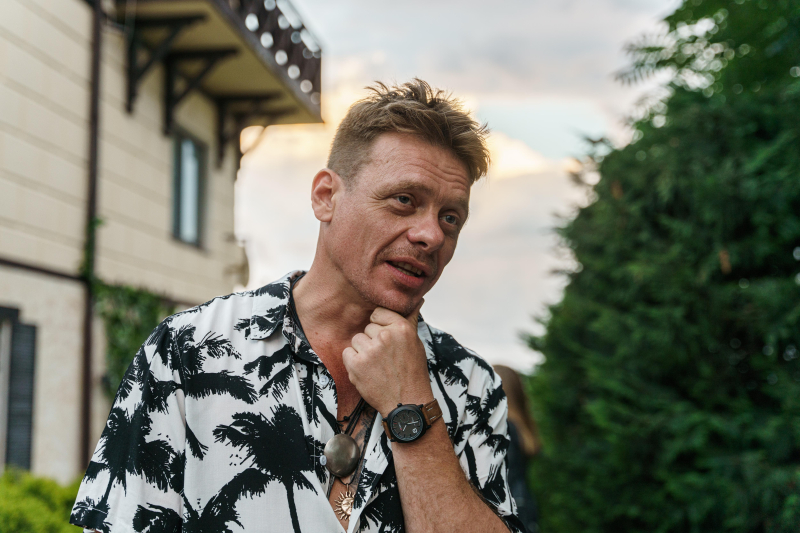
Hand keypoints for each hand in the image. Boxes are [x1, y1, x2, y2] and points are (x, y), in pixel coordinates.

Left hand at [342, 300, 432, 416]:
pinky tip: (367, 371)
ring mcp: (370, 351)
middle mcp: (385, 336)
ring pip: (356, 340)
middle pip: (367, 328)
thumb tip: (417, 300)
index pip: (378, 313)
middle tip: (384, 358)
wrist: (407, 402)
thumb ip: (409, 320)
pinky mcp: (356, 364)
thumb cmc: (412, 373)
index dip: (380, 327)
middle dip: (372, 341)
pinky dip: (353, 362)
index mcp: (401, 328)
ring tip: (376, 366)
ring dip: (363, 352)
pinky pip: (347, 353)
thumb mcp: (416, 343)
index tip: (386, 341)